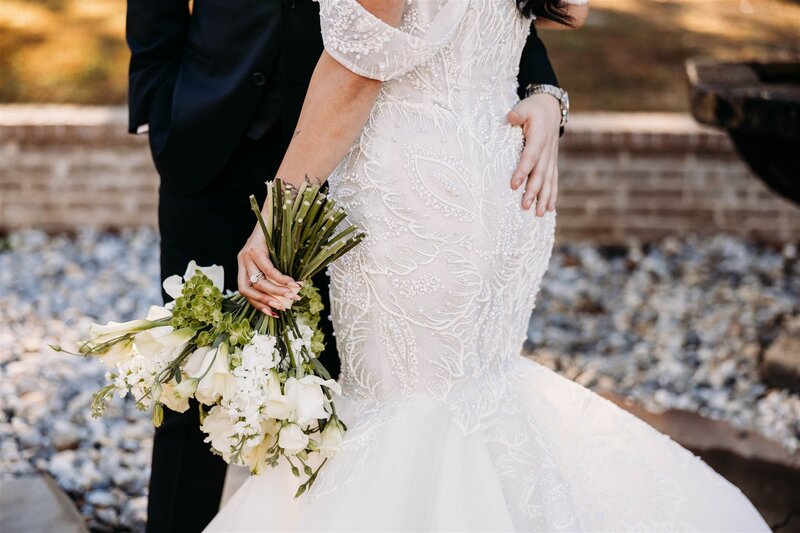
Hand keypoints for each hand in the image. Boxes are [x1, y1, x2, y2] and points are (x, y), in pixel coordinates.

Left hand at [237, 225, 301, 315]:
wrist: (277, 211)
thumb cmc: (280, 236)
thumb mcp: (275, 258)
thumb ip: (276, 274)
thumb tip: (288, 296)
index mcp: (244, 265)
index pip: (245, 291)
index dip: (258, 304)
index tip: (273, 313)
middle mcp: (242, 260)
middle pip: (249, 289)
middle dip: (266, 300)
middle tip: (284, 307)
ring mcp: (246, 254)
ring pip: (258, 281)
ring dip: (276, 292)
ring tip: (292, 295)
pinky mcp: (255, 248)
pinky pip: (268, 269)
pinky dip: (281, 279)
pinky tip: (292, 283)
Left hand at [507, 93, 560, 215]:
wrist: (551, 108)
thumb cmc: (533, 109)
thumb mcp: (525, 107)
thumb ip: (518, 113)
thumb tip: (511, 116)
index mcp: (539, 138)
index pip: (530, 157)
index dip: (522, 171)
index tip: (513, 185)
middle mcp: (547, 151)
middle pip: (540, 174)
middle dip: (533, 191)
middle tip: (524, 206)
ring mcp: (551, 158)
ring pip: (549, 181)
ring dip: (544, 198)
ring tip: (539, 214)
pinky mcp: (552, 162)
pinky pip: (554, 180)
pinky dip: (552, 195)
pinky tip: (550, 209)